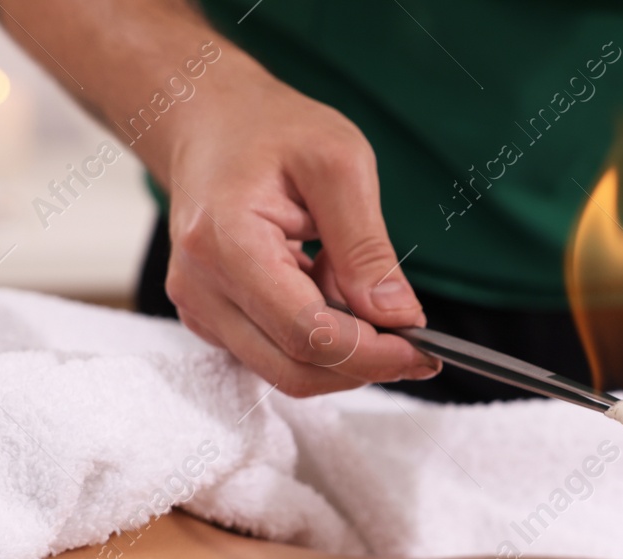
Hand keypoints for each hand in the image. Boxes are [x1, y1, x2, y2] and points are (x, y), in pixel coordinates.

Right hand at [160, 65, 438, 395]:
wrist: (210, 124)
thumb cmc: (271, 130)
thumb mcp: (339, 164)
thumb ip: (367, 247)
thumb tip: (398, 316)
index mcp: (226, 242)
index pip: (306, 333)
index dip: (371, 353)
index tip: (423, 346)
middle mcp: (201, 287)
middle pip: (294, 368)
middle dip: (363, 365)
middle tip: (414, 341)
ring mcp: (200, 309)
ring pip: (286, 370)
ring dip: (341, 349)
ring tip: (356, 286)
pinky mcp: (210, 319)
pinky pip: (275, 353)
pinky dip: (318, 339)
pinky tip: (326, 288)